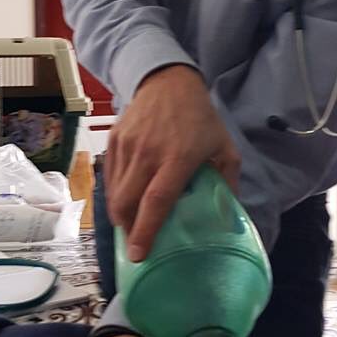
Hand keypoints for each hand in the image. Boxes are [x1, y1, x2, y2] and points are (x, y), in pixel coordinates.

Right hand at [106, 65, 240, 260]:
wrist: (168, 82)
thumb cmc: (199, 118)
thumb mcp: (223, 147)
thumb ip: (227, 181)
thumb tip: (228, 216)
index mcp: (178, 158)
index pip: (156, 201)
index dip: (146, 231)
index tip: (138, 255)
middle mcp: (148, 153)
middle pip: (127, 202)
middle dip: (127, 229)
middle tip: (135, 243)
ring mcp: (127, 146)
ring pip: (114, 192)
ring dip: (120, 214)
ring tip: (130, 224)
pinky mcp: (113, 140)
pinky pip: (109, 176)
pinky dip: (114, 194)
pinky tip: (125, 200)